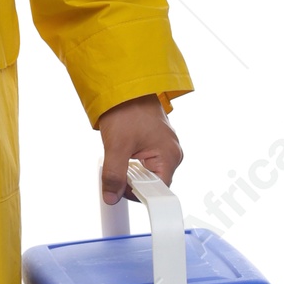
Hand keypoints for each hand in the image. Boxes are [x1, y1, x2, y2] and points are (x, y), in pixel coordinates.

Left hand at [98, 93, 182, 207]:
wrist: (125, 86)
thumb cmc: (127, 109)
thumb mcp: (116, 146)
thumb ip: (114, 176)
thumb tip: (111, 197)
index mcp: (170, 156)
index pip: (157, 191)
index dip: (137, 194)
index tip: (120, 191)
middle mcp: (172, 154)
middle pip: (151, 183)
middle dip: (130, 181)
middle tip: (115, 167)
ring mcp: (164, 148)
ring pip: (145, 173)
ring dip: (129, 171)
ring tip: (119, 155)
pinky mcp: (155, 144)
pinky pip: (144, 163)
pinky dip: (130, 163)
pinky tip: (122, 152)